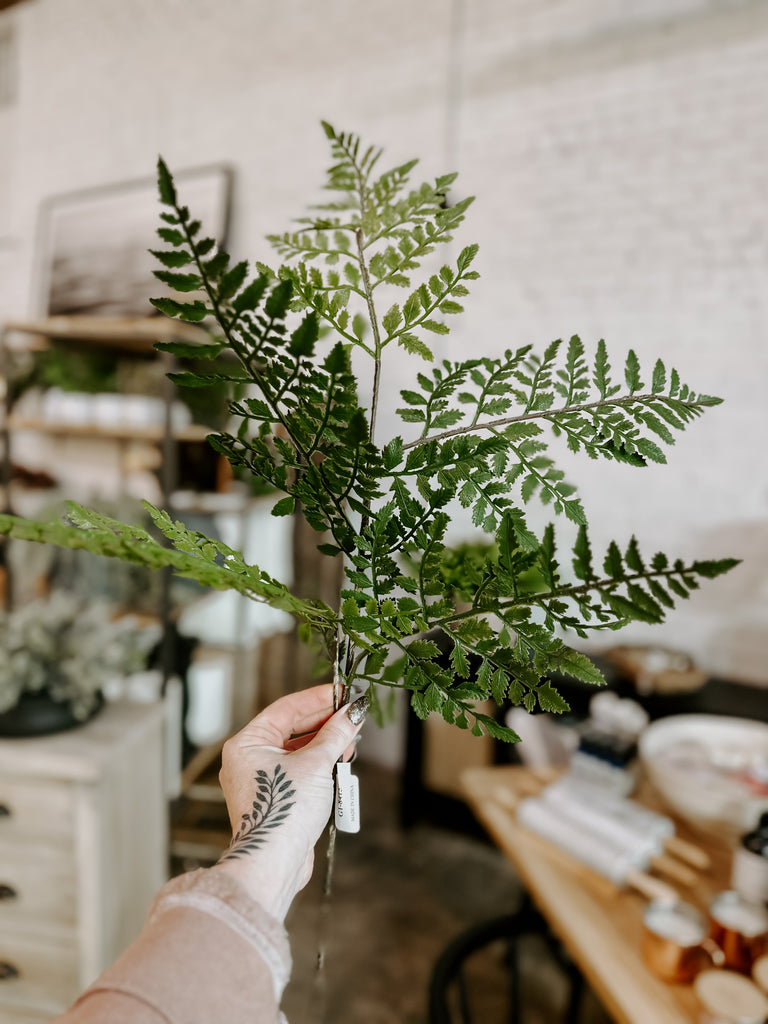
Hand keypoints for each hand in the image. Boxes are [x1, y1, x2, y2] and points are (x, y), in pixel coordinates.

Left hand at [213, 684, 367, 920]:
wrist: (273, 863)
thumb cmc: (284, 811)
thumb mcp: (316, 764)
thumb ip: (335, 735)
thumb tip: (352, 714)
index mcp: (247, 743)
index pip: (286, 708)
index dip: (318, 698)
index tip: (343, 692)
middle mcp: (249, 759)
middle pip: (292, 729)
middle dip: (325, 722)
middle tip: (352, 715)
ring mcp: (261, 781)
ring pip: (298, 751)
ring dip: (325, 744)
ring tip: (351, 740)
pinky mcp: (275, 799)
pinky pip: (299, 771)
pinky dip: (319, 765)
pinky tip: (340, 762)